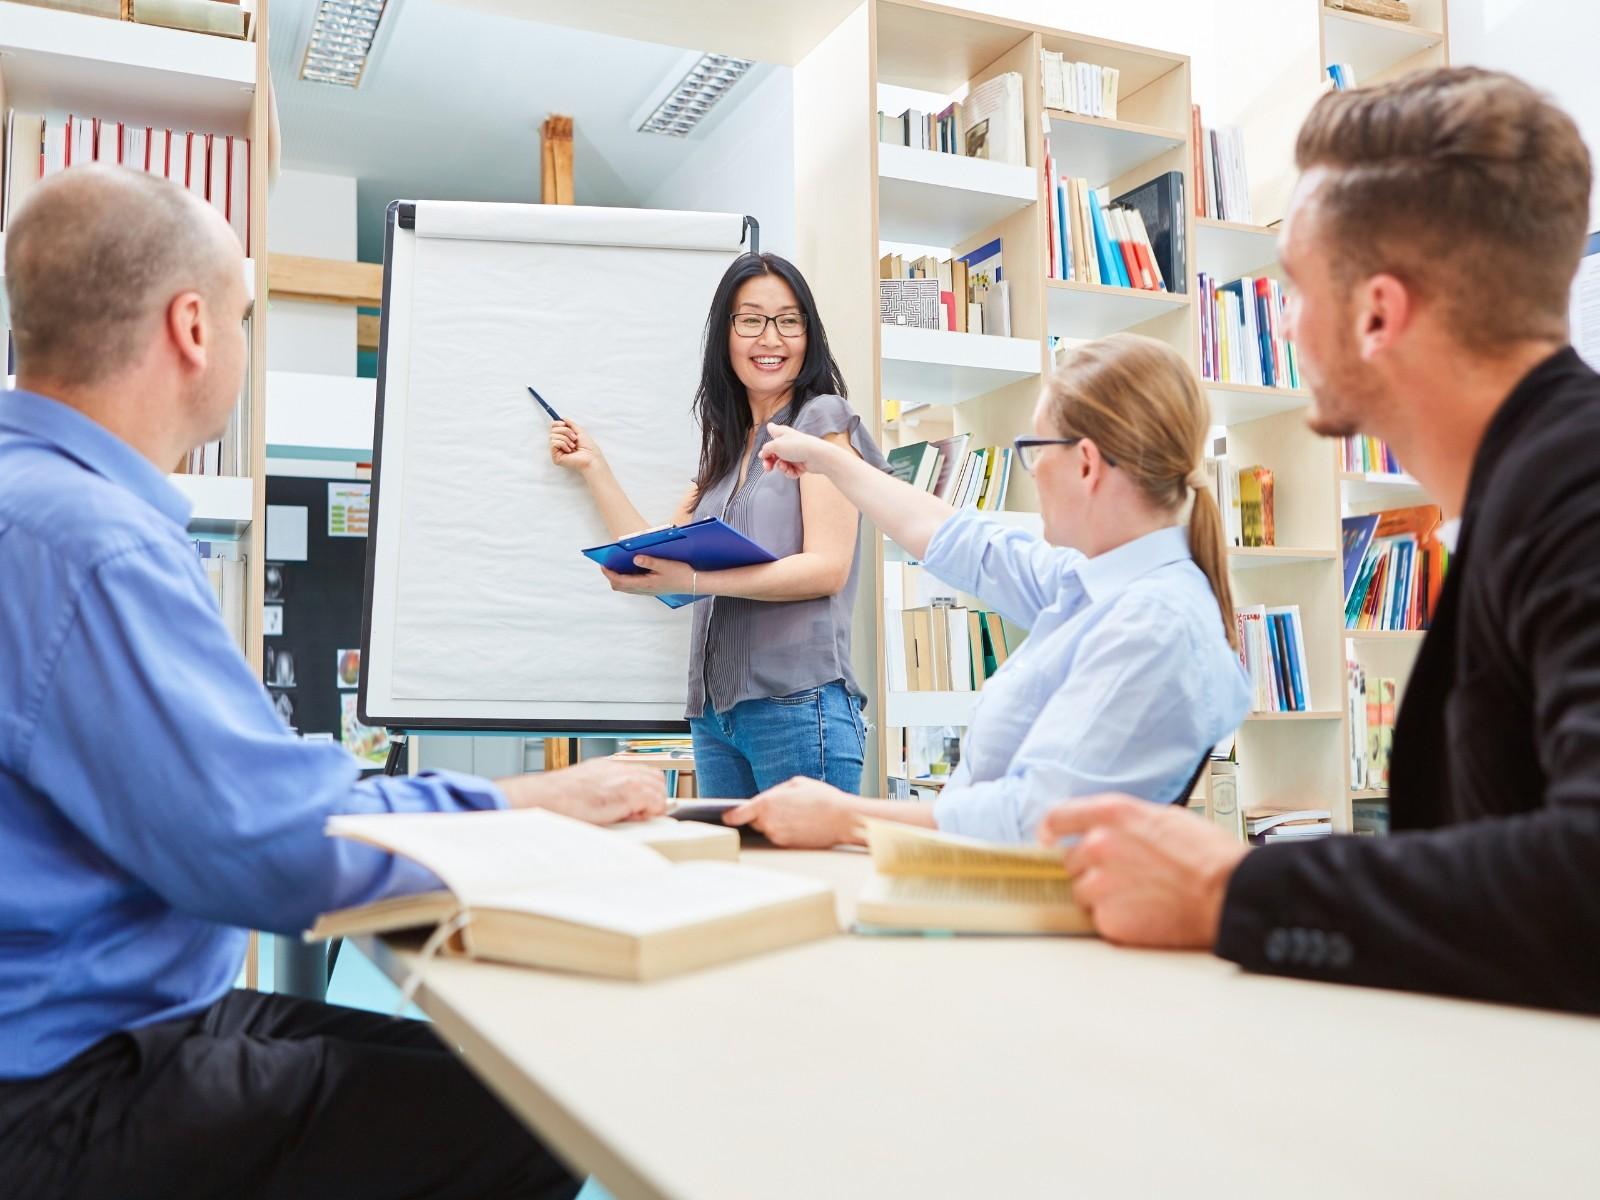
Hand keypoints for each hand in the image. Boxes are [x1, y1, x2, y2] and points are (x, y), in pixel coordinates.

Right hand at [501, 759, 667, 824]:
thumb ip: (604, 792)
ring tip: (632, 817)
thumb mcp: (584, 788)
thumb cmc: (557, 798)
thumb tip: (618, 806)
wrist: (544, 797)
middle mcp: (618, 768)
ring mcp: (624, 778)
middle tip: (638, 813)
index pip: (643, 773)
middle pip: (655, 778)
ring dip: (650, 805)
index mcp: (607, 767)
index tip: (640, 806)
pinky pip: (654, 802)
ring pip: (658, 789)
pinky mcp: (627, 791)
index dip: (645, 791)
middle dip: (652, 797)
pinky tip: (629, 819)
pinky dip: (647, 813)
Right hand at [550, 420, 604, 473]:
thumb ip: (570, 424)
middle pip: (553, 430)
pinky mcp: (555, 457)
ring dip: (565, 438)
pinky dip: (563, 444)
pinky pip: (553, 443)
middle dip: (565, 431)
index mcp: (565, 438)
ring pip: (552, 436)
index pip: (554, 428)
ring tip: (573, 445)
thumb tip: (562, 418)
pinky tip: (569, 450)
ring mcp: (557, 451)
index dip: (557, 423)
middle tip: (574, 438)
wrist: (591, 458)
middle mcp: (559, 445)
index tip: (564, 424)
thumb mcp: (579, 431)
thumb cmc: (588, 447)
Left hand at [600, 555, 696, 596]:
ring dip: (618, 579)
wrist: (693, 584)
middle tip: (607, 565)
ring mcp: (648, 591)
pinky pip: (633, 587)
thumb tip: (634, 559)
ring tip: (616, 566)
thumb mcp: (665, 565)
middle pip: (620, 587)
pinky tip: (631, 570)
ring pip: (626, 588)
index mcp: (645, 584)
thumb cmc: (681, 574)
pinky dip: (627, 580)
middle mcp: (644, 590)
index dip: (609, 574)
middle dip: (611, 577)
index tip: (603, 565)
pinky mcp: (651, 590)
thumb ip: (649, 561)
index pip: (620, 581)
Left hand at [725, 777, 860, 847]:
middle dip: (762, 815)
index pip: (737, 814)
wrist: (842, 819)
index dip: (730, 815)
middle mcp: (768, 822)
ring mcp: (777, 836)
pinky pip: (779, 837)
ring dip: (775, 823)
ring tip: (795, 814)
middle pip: (754, 821)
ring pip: (768, 830)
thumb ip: (775, 792)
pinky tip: (799, 824)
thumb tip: (765, 799)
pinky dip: (784, 831)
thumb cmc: (822, 797)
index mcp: (767, 803)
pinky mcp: (787, 846)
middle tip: (782, 808)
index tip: (726, 816)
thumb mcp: (796, 783)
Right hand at [760, 423, 838, 479]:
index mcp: (782, 433)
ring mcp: (795, 454)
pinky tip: (792, 471)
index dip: (770, 432)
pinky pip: (791, 471)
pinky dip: (790, 472)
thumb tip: (763, 455)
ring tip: (784, 467)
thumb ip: (766, 449)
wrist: (817, 456)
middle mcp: (788, 443)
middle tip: (767, 467)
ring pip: (781, 463)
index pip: (773, 429)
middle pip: (773, 452)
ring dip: (781, 467)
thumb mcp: (775, 445)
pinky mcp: (801, 464)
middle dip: (769, 461)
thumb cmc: (797, 446)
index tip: (767, 437)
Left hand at [1037, 795, 1247, 948]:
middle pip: (1071, 861)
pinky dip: (1116, 919)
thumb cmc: (1208, 856)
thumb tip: (1108, 832)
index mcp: (1113, 814)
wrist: (1227, 893)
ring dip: (1102, 896)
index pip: (1059, 816)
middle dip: (1092, 869)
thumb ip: (1125, 824)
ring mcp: (1100, 884)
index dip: (1051, 830)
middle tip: (1127, 878)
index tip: (1049, 839)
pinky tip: (1144, 914)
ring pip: (1082, 892)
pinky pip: (1098, 919)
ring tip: (1140, 898)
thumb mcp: (1163, 818)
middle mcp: (1098, 845)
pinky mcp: (1107, 918)